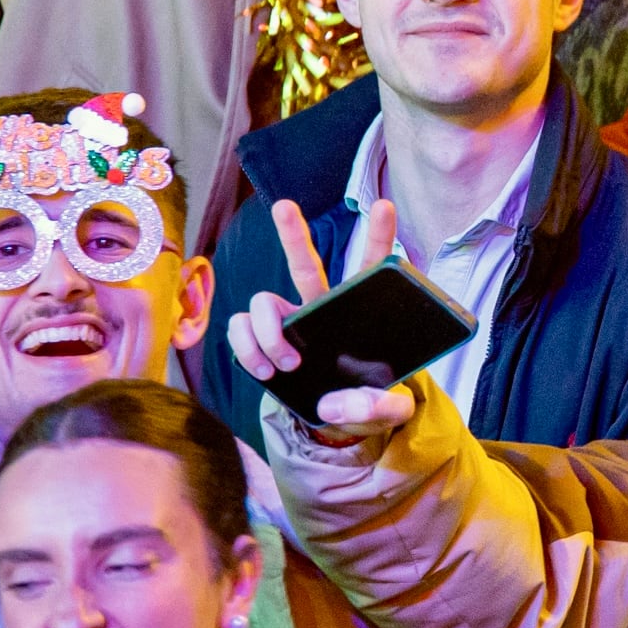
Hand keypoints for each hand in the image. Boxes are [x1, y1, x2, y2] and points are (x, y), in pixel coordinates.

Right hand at [223, 199, 419, 437]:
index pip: (369, 269)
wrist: (339, 422)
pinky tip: (263, 371)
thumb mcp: (386, 411)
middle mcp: (320, 308)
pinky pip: (241, 328)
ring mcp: (288, 322)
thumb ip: (376, 409)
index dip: (378, 237)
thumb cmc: (368, 403)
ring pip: (263, 301)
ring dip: (269, 332)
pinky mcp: (263, 340)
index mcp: (358, 313)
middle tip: (284, 206)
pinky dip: (246, 348)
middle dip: (293, 235)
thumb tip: (336, 405)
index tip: (385, 206)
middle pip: (305, 265)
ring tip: (288, 365)